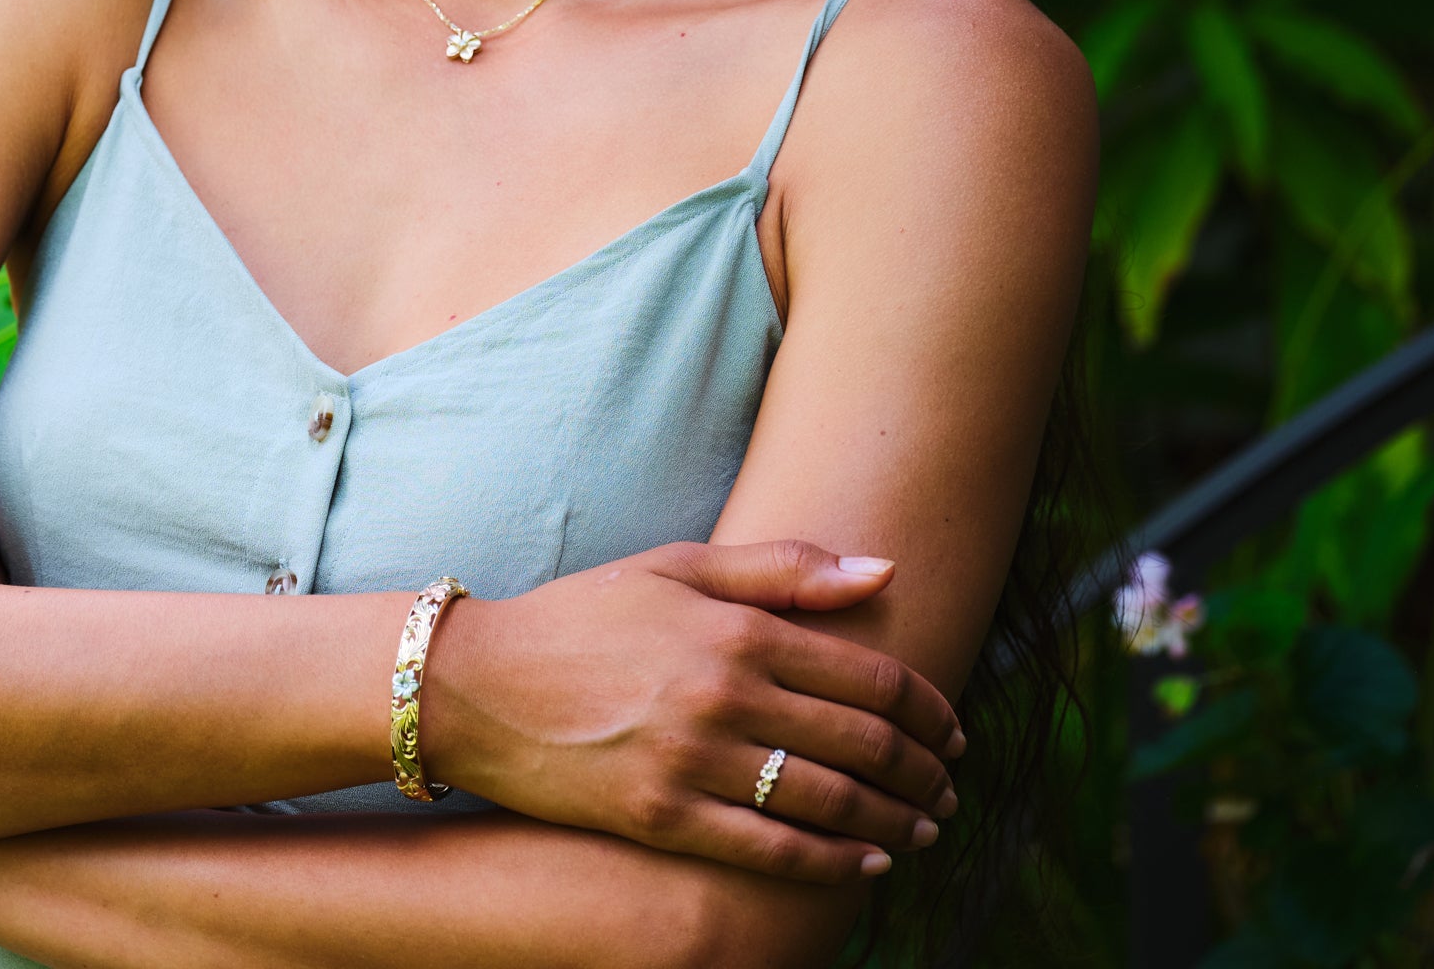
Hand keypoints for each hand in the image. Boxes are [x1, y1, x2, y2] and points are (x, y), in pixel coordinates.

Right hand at [425, 540, 961, 883]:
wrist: (481, 684)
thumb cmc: (583, 616)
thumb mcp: (677, 567)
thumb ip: (782, 568)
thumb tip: (883, 568)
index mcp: (734, 628)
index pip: (866, 677)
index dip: (927, 709)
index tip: (952, 729)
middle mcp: (724, 695)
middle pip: (863, 744)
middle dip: (923, 772)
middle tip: (949, 787)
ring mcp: (695, 762)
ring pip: (829, 803)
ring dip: (893, 821)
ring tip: (922, 829)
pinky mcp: (665, 817)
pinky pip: (772, 851)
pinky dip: (832, 863)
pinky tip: (865, 866)